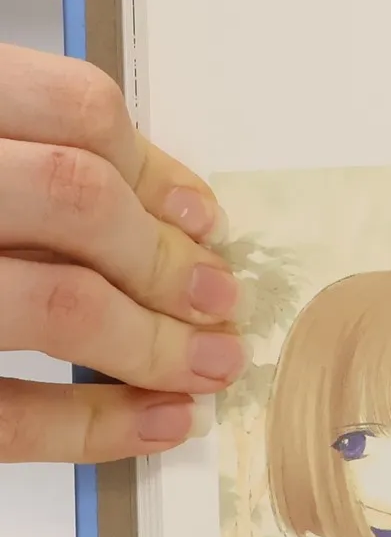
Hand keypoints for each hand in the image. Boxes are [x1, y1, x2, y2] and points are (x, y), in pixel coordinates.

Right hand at [0, 43, 240, 463]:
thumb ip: (34, 160)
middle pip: (78, 200)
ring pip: (55, 304)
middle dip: (168, 259)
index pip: (73, 108)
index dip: (155, 168)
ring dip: (153, 344)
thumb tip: (174, 215)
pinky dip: (89, 428)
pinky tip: (155, 425)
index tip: (205, 218)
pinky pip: (1, 414)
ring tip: (212, 364)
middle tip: (223, 299)